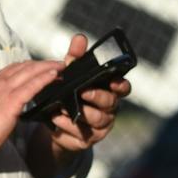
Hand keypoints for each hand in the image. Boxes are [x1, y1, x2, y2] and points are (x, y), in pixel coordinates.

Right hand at [0, 57, 64, 158]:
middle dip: (43, 63)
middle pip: (25, 66)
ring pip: (30, 72)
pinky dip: (44, 78)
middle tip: (58, 63)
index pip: (14, 68)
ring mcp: (5, 90)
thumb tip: (11, 108)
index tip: (42, 66)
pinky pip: (32, 86)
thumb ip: (0, 104)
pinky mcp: (11, 101)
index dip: (30, 65)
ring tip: (61, 66)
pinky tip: (54, 76)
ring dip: (48, 67)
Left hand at [46, 33, 129, 152]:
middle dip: (97, 96)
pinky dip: (67, 124)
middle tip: (83, 91)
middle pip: (110, 103)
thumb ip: (76, 57)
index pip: (123, 87)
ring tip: (63, 106)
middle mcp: (109, 108)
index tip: (114, 81)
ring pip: (97, 119)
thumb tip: (79, 38)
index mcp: (109, 90)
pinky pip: (80, 133)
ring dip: (81, 112)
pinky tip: (56, 117)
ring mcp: (100, 125)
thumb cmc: (69, 92)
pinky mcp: (87, 139)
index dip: (120, 85)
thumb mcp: (71, 73)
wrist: (54, 121)